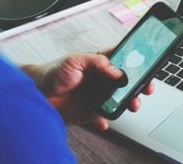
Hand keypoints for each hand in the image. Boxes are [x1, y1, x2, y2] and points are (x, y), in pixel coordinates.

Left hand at [21, 52, 153, 130]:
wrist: (34, 95)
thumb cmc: (51, 73)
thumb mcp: (74, 60)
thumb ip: (97, 62)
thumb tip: (116, 71)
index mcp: (99, 63)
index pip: (124, 60)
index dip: (138, 63)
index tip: (148, 68)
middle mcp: (101, 79)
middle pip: (127, 82)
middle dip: (139, 86)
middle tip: (145, 90)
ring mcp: (97, 95)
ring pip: (120, 100)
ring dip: (128, 103)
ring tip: (130, 106)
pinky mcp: (90, 111)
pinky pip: (104, 117)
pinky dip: (106, 120)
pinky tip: (104, 121)